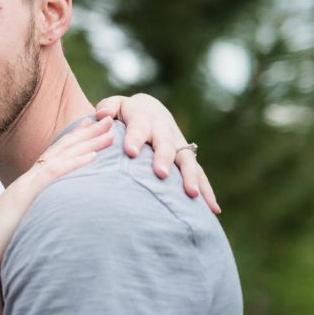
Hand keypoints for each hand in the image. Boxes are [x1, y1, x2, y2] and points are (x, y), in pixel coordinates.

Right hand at [0, 117, 113, 272]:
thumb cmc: (3, 241)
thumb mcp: (26, 221)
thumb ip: (41, 214)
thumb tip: (54, 218)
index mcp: (30, 184)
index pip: (55, 155)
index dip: (74, 139)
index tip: (90, 126)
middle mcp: (30, 178)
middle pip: (61, 149)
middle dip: (86, 133)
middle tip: (107, 119)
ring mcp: (29, 183)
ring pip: (62, 156)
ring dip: (87, 142)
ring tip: (109, 132)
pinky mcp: (28, 193)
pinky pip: (55, 173)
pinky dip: (75, 163)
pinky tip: (94, 156)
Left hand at [95, 94, 219, 213]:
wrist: (150, 109)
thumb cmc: (124, 112)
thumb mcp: (114, 106)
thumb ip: (107, 109)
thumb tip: (102, 115)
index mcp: (143, 116)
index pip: (139, 127)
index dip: (135, 138)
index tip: (131, 152)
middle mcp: (164, 129)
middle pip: (165, 143)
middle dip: (164, 158)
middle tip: (161, 174)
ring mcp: (178, 143)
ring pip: (186, 159)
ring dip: (190, 176)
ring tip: (191, 194)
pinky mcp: (187, 156)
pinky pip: (199, 173)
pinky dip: (207, 190)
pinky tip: (213, 209)